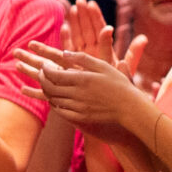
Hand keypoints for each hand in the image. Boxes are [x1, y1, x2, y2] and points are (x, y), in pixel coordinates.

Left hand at [17, 40, 151, 145]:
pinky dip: (54, 104)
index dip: (45, 69)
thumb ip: (83, 58)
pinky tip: (55, 98)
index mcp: (83, 79)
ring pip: (53, 99)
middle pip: (49, 87)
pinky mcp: (79, 118)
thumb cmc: (119, 85)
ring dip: (46, 91)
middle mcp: (77, 94)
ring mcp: (77, 107)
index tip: (44, 65)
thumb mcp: (104, 67)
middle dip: (41, 79)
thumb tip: (64, 52)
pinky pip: (59, 111)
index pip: (53, 74)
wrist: (130, 109)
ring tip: (47, 84)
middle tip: (41, 73)